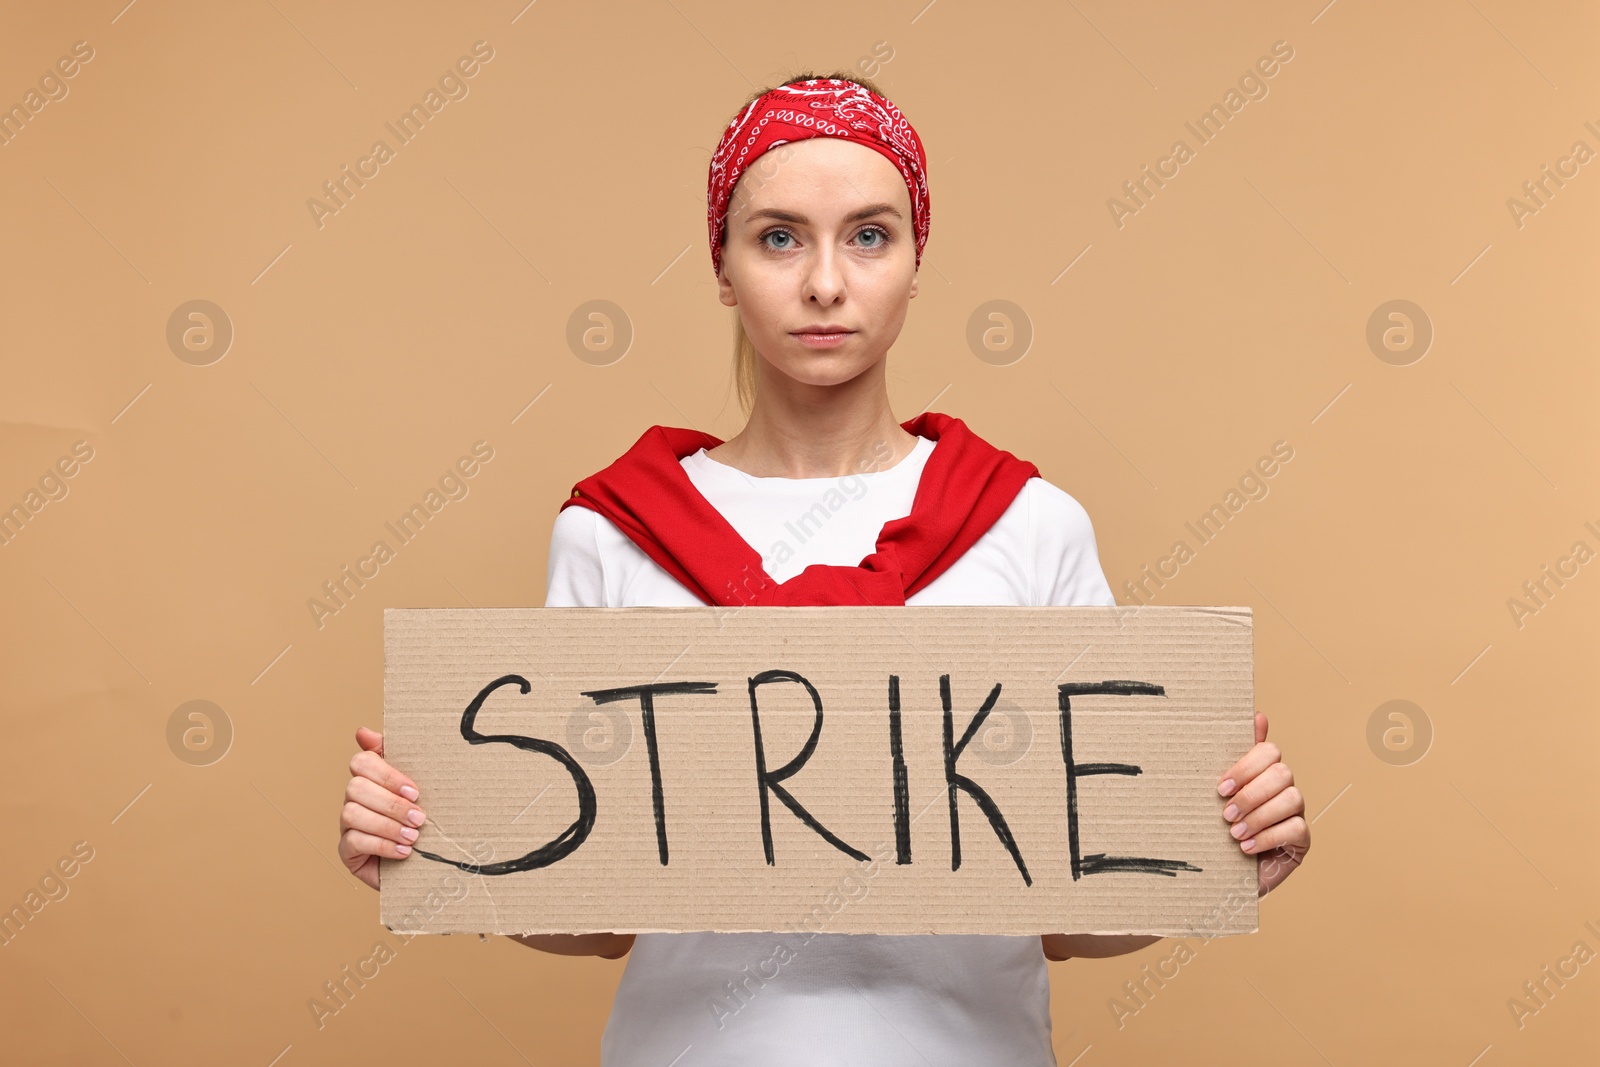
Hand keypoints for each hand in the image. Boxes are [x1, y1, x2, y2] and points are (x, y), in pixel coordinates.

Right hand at [338, 727, 424, 890]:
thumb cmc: (419, 819)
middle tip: (419, 817)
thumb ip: (397, 757)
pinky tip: (404, 851)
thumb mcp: (416, 788)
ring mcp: (346, 825)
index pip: (361, 762)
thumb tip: (362, 732)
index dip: (386, 775)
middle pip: (356, 788)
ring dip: (387, 826)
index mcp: (370, 779)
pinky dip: (383, 845)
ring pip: (352, 814)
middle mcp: (353, 799)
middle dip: (391, 804)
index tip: (414, 790)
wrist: (423, 862)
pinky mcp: (347, 851)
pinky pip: (354, 841)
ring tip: (413, 836)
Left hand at [1217, 712, 1308, 895]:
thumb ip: (1232, 757)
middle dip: (1252, 794)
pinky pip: (1296, 829)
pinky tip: (1246, 848)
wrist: (1218, 874)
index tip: (1220, 787)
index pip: (1269, 751)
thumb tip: (1257, 715)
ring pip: (1292, 798)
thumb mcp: (1216, 794)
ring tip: (1234, 833)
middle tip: (1226, 814)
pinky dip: (1268, 837)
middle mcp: (1283, 788)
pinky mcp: (1301, 840)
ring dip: (1260, 816)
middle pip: (1282, 773)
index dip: (1246, 766)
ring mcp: (1295, 813)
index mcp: (1261, 772)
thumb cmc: (1215, 829)